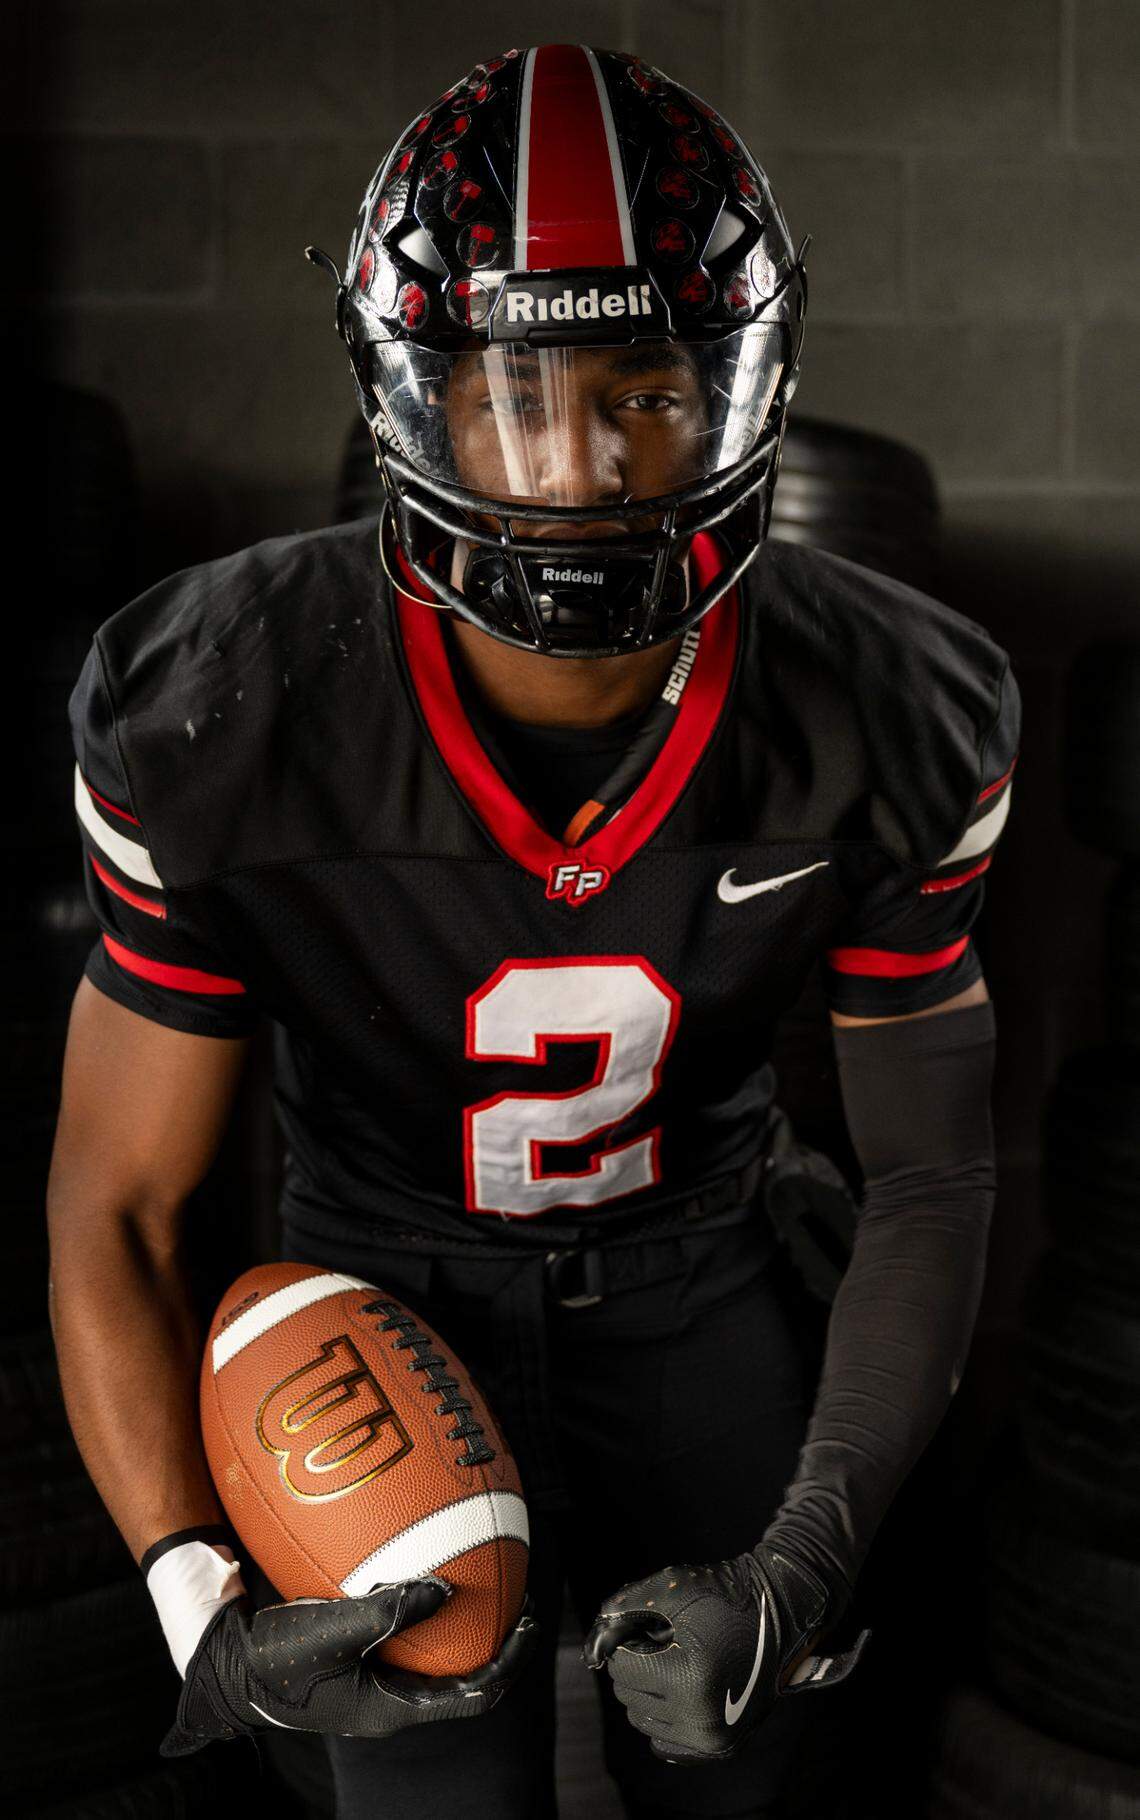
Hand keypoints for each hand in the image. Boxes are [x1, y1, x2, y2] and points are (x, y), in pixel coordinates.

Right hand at [161, 1577, 537, 1754]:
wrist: (227, 1663)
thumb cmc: (276, 1657)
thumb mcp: (332, 1631)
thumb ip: (389, 1611)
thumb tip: (447, 1587)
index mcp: (394, 1707)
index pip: (475, 1696)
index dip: (509, 1661)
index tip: (531, 1622)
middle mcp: (392, 1695)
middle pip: (464, 1673)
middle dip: (496, 1635)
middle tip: (519, 1592)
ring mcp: (376, 1675)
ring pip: (437, 1649)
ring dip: (462, 1617)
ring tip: (483, 1569)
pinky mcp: (360, 1652)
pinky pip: (406, 1625)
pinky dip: (423, 1597)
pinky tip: (424, 1553)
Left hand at [582, 1543, 868, 1762]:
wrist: (780, 1614)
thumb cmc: (726, 1596)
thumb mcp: (674, 1588)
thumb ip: (625, 1605)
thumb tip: (596, 1632)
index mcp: (691, 1679)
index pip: (623, 1670)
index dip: (626, 1643)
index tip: (642, 1629)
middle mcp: (702, 1718)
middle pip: (630, 1697)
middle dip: (635, 1667)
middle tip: (658, 1644)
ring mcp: (713, 1738)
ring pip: (643, 1721)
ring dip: (647, 1692)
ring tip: (672, 1663)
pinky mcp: (721, 1747)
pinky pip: (665, 1742)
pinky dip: (662, 1718)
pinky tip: (678, 1690)